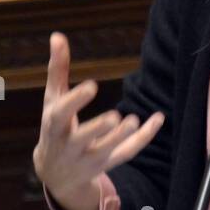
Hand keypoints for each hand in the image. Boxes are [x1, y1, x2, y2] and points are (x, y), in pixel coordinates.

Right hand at [32, 32, 164, 209]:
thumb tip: (57, 35)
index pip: (61, 115)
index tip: (92, 86)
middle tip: (115, 116)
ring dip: (121, 137)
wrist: (54, 173)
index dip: (75, 101)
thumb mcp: (52, 100)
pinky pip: (126, 154)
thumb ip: (57, 70)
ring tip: (133, 119)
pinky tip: (157, 120)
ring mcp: (88, 159)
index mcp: (53, 126)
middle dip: (98, 130)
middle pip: (83, 140)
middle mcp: (69, 146)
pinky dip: (143, 138)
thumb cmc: (54, 127)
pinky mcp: (106, 165)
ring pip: (107, 151)